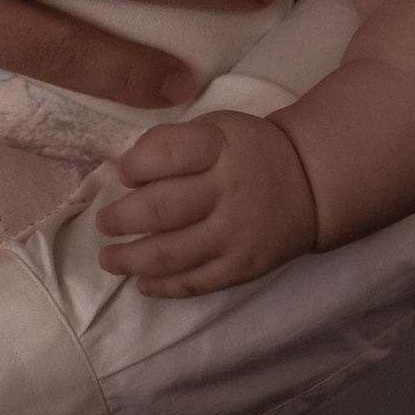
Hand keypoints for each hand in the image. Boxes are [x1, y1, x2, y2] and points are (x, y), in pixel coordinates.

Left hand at [96, 109, 318, 296]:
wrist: (311, 184)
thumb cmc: (249, 151)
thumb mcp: (217, 128)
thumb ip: (173, 143)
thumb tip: (126, 174)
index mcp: (220, 146)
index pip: (166, 153)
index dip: (134, 165)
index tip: (122, 174)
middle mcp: (228, 189)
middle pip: (160, 208)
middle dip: (120, 219)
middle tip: (103, 223)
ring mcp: (237, 233)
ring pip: (171, 253)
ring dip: (130, 259)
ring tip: (109, 259)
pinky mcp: (244, 266)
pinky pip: (196, 282)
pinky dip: (164, 287)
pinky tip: (142, 283)